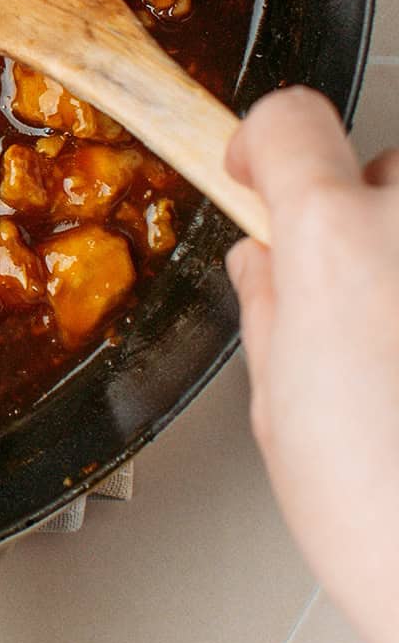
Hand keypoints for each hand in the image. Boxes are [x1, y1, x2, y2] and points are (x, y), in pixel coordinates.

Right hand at [227, 85, 398, 642]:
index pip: (290, 121)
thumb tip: (268, 270)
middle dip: (360, 218)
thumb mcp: (279, 414)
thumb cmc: (388, 521)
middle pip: (382, 168)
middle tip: (348, 301)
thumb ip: (271, 311)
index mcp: (337, 242)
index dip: (262, 147)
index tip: (257, 174)